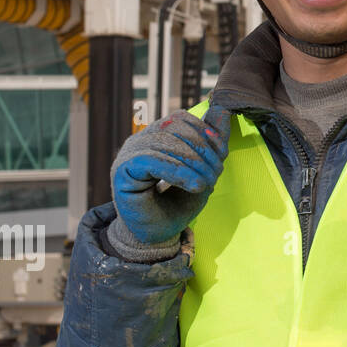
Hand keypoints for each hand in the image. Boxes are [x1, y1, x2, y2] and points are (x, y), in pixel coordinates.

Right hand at [111, 106, 231, 243]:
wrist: (155, 236)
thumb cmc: (177, 204)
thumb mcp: (202, 169)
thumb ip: (211, 141)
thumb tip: (223, 109)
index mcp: (156, 135)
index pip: (182, 119)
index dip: (206, 133)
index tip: (222, 156)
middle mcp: (140, 140)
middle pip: (175, 128)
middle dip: (203, 150)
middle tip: (216, 174)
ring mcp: (129, 153)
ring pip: (166, 143)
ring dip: (195, 163)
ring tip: (205, 183)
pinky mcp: (123, 170)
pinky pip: (153, 160)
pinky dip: (179, 172)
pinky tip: (194, 185)